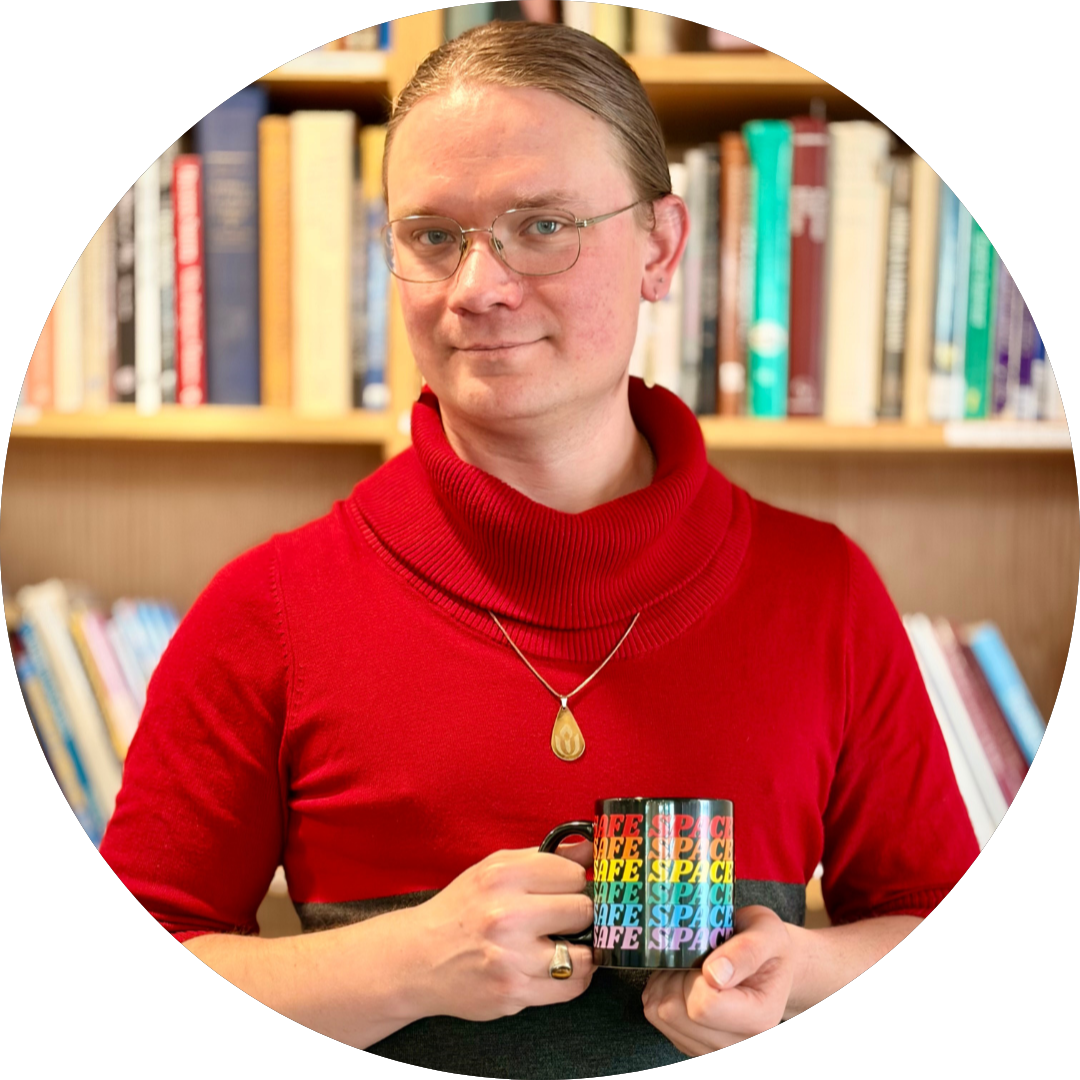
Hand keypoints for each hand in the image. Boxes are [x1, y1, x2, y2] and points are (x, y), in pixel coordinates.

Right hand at [406, 841, 595, 1022]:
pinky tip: (555, 967)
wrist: (418, 958)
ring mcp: (510, 958)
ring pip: (583, 955)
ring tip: (562, 945)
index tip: (563, 891)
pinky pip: (571, 987)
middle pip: (583, 911)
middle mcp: (506, 915)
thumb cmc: (463, 909)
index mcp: (503, 876)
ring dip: (578, 951)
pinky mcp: (513, 993)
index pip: (574, 875)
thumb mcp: (496, 869)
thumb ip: (546, 858)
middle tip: (561, 919)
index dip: (572, 884)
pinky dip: (571, 978)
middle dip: (577, 915)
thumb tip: (593, 850)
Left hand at [641, 905, 793, 1054]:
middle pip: (674, 1012)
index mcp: (760, 1018)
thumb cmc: (769, 948)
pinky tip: (682, 981)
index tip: (707, 957)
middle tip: (694, 958)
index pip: (703, 1006)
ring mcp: (714, 1049)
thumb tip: (713, 975)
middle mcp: (738, 1043)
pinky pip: (656, 1019)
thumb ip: (746, 951)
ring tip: (688, 968)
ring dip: (665, 984)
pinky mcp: (694, 1046)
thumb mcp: (767, 933)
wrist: (772, 969)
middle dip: (675, 976)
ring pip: (661, 1016)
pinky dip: (661, 993)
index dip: (694, 974)